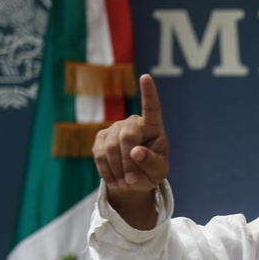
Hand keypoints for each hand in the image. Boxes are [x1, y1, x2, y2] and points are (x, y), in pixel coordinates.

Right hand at [92, 74, 168, 225]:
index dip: (148, 93)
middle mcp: (132, 122)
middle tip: (133, 180)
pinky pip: (100, 155)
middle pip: (127, 137)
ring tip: (126, 182)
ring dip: (119, 170)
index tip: (146, 77)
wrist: (133, 179)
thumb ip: (151, 163)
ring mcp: (114, 128)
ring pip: (111, 148)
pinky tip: (116, 179)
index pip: (151, 108)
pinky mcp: (100, 137)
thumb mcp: (158, 171)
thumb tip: (135, 152)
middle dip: (129, 162)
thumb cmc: (151, 171)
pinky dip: (108, 171)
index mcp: (152, 127)